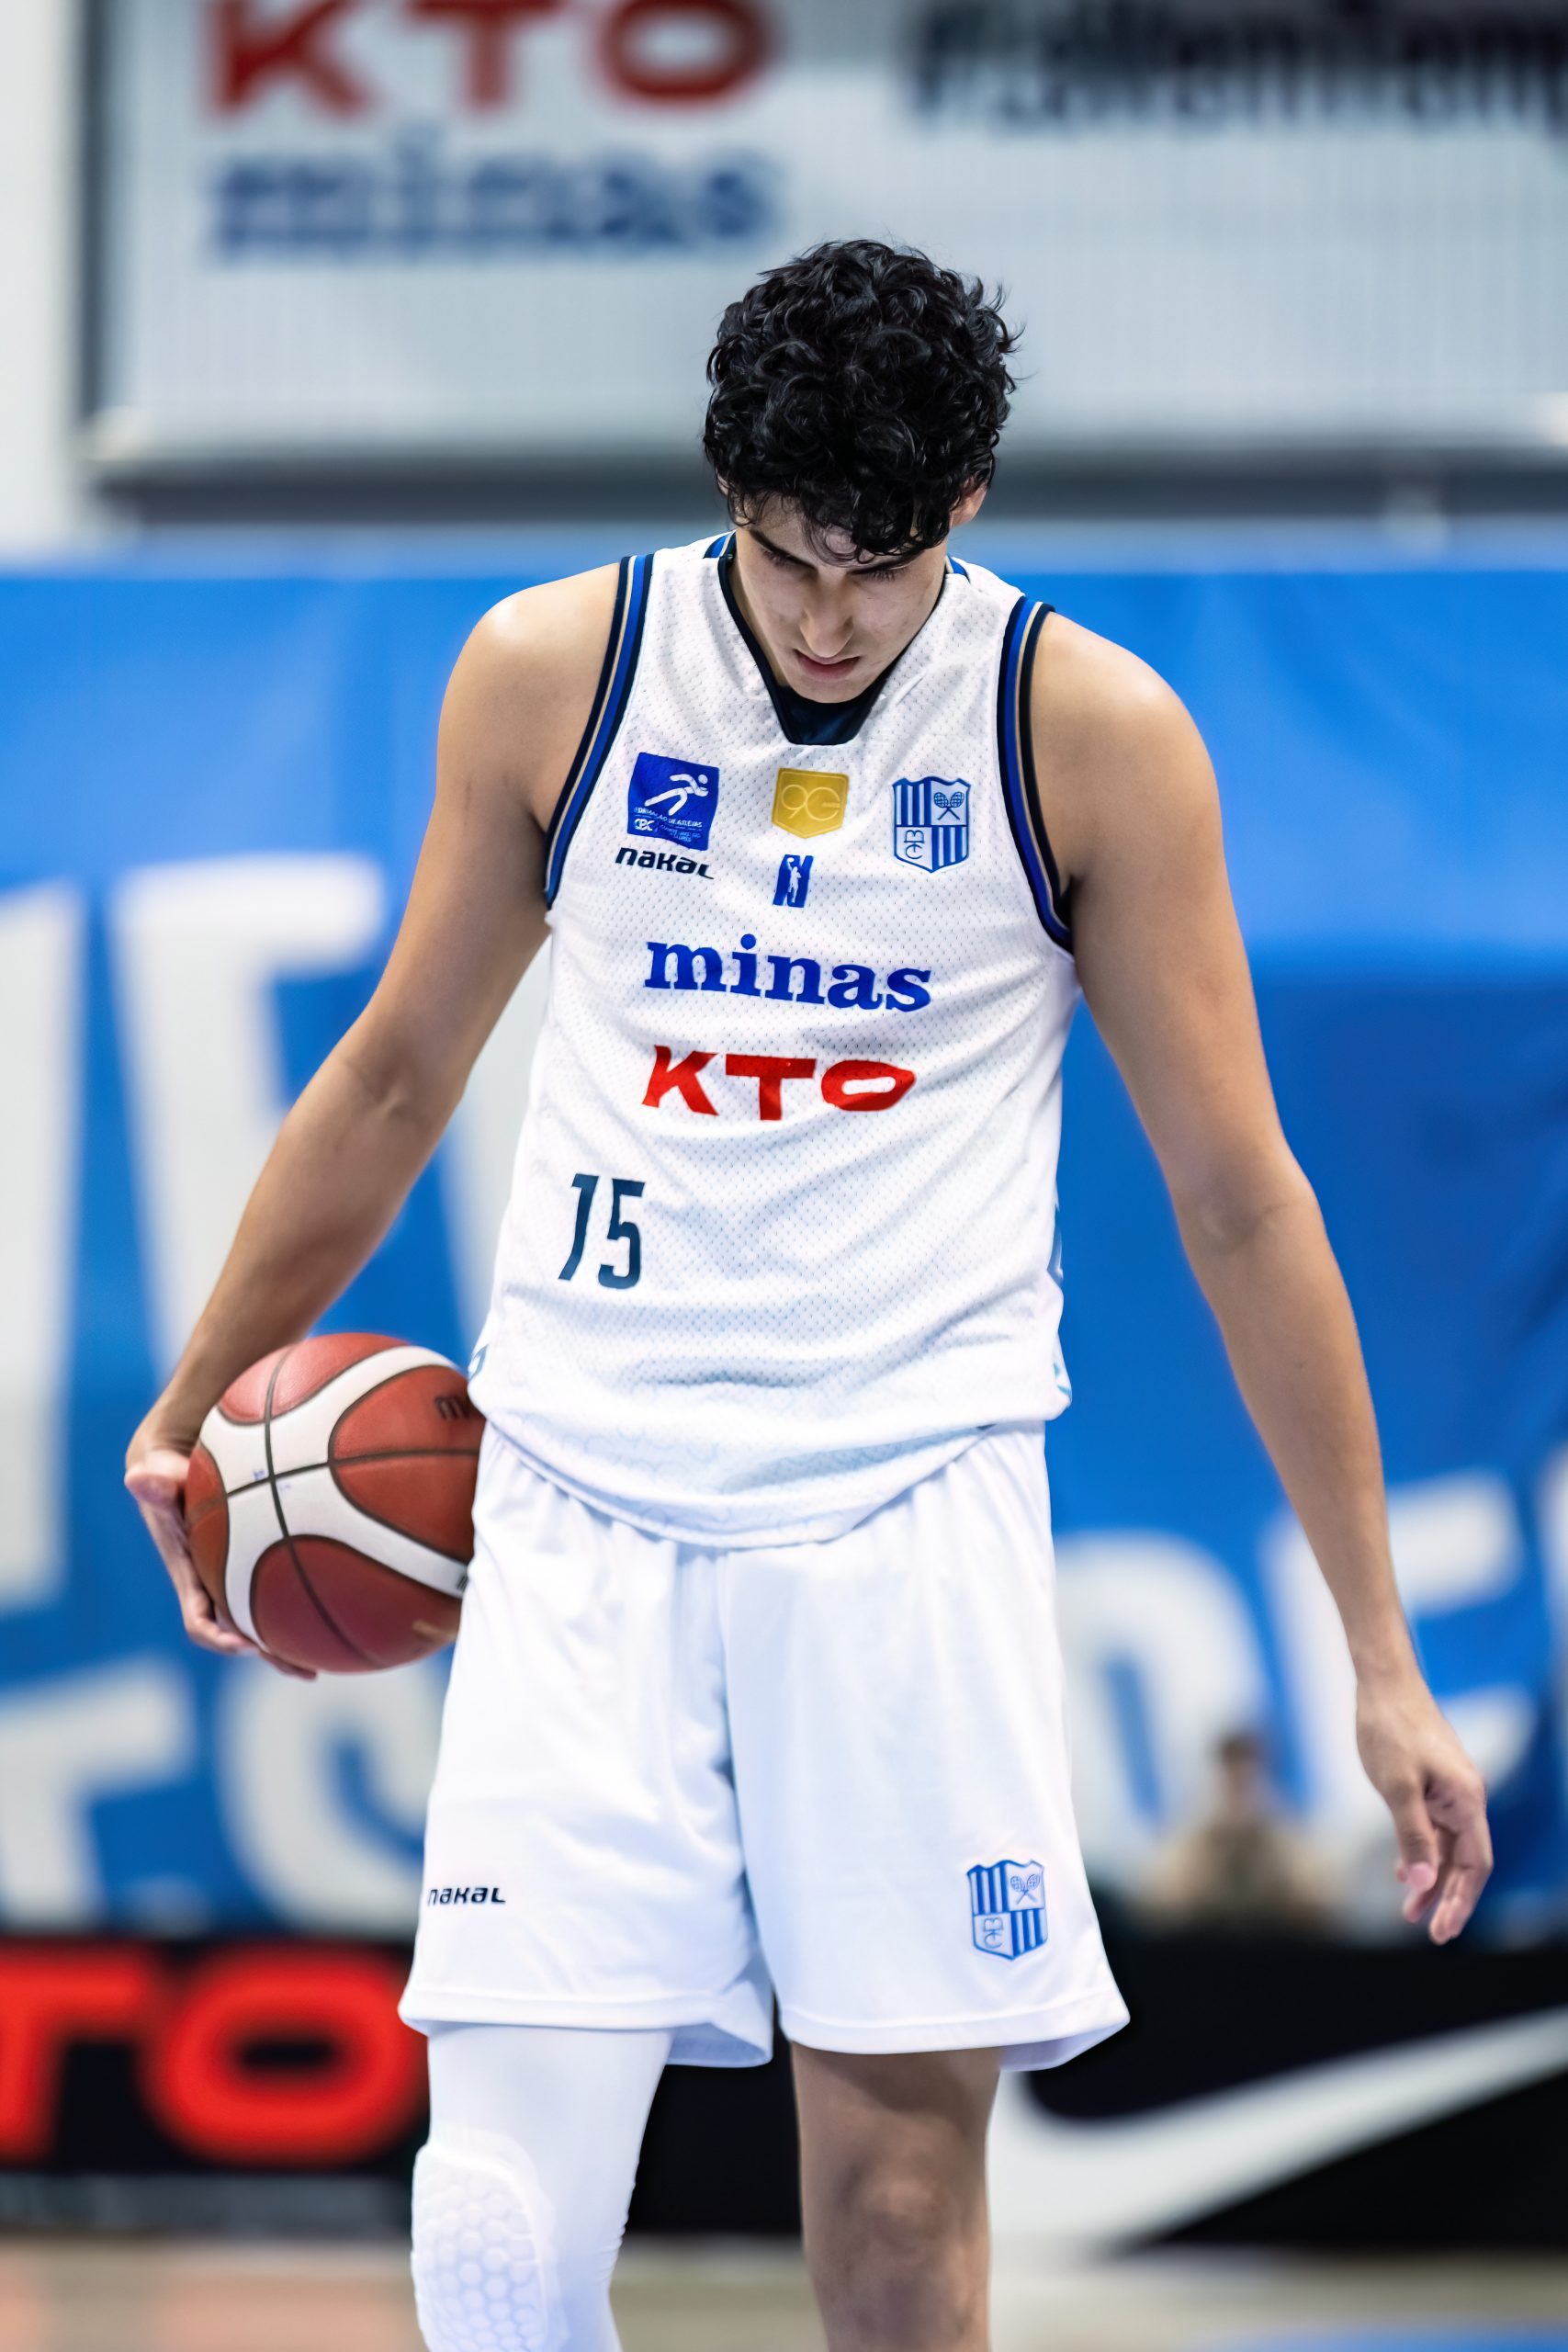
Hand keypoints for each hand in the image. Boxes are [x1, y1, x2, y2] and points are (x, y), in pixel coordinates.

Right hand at [124, 1418, 314, 1678]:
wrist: (175, 1461)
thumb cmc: (168, 1469)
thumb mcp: (159, 1472)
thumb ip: (156, 1478)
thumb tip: (139, 1478)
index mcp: (188, 1575)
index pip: (200, 1620)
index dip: (221, 1638)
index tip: (247, 1646)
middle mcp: (215, 1583)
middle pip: (245, 1631)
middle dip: (273, 1653)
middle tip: (308, 1670)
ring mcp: (239, 1572)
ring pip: (271, 1612)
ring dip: (299, 1635)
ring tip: (339, 1651)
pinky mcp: (260, 1555)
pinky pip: (290, 1579)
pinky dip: (315, 1587)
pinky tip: (356, 1588)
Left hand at [1356, 1667, 1489, 1942]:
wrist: (1382, 1682)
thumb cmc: (1389, 1728)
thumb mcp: (1396, 1786)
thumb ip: (1411, 1835)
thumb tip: (1422, 1883)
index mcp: (1467, 1800)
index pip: (1475, 1865)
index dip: (1460, 1901)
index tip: (1441, 1930)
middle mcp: (1465, 1798)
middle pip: (1464, 1862)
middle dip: (1446, 1897)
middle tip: (1428, 1932)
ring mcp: (1449, 1791)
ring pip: (1446, 1847)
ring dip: (1429, 1878)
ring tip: (1408, 1911)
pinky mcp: (1431, 1783)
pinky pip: (1432, 1828)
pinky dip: (1419, 1852)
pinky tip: (1403, 1873)